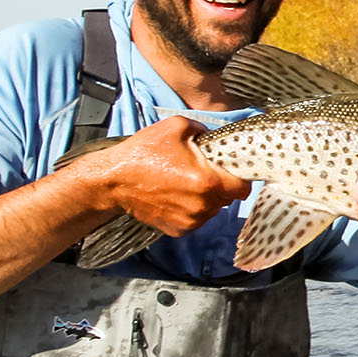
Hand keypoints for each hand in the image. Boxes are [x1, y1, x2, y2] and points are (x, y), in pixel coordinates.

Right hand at [76, 115, 250, 235]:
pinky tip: (176, 195)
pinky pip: (196, 219)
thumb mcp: (177, 127)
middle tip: (201, 171)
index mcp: (208, 182)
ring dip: (205, 198)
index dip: (240, 178)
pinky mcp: (178, 230)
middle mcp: (202, 206)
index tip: (231, 171)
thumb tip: (215, 138)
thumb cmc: (144, 153)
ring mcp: (190, 221)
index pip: (243, 188)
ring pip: (212, 210)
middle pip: (227, 199)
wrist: (114, 180)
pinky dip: (191, 209)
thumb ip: (204, 130)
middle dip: (220, 185)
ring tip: (185, 182)